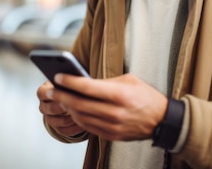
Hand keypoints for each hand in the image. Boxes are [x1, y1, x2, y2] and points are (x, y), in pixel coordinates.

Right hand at [37, 80, 84, 136]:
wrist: (68, 98)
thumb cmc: (68, 87)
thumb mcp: (64, 82)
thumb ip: (66, 82)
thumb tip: (74, 81)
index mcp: (43, 92)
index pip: (42, 93)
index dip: (53, 93)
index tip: (65, 92)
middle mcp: (43, 106)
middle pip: (51, 109)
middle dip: (64, 106)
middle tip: (76, 103)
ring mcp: (49, 118)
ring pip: (58, 122)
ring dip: (70, 118)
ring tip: (82, 113)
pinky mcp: (57, 128)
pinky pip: (65, 130)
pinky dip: (74, 127)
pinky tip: (84, 122)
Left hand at [49, 73, 167, 140]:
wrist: (162, 120)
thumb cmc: (145, 95)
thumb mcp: (129, 80)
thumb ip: (106, 81)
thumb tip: (83, 82)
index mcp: (119, 94)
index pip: (87, 88)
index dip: (69, 82)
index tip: (57, 77)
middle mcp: (115, 112)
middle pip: (80, 104)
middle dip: (61, 96)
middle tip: (50, 90)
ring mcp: (113, 126)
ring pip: (81, 117)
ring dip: (67, 108)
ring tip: (59, 99)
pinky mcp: (112, 135)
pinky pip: (88, 127)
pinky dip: (77, 118)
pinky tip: (72, 110)